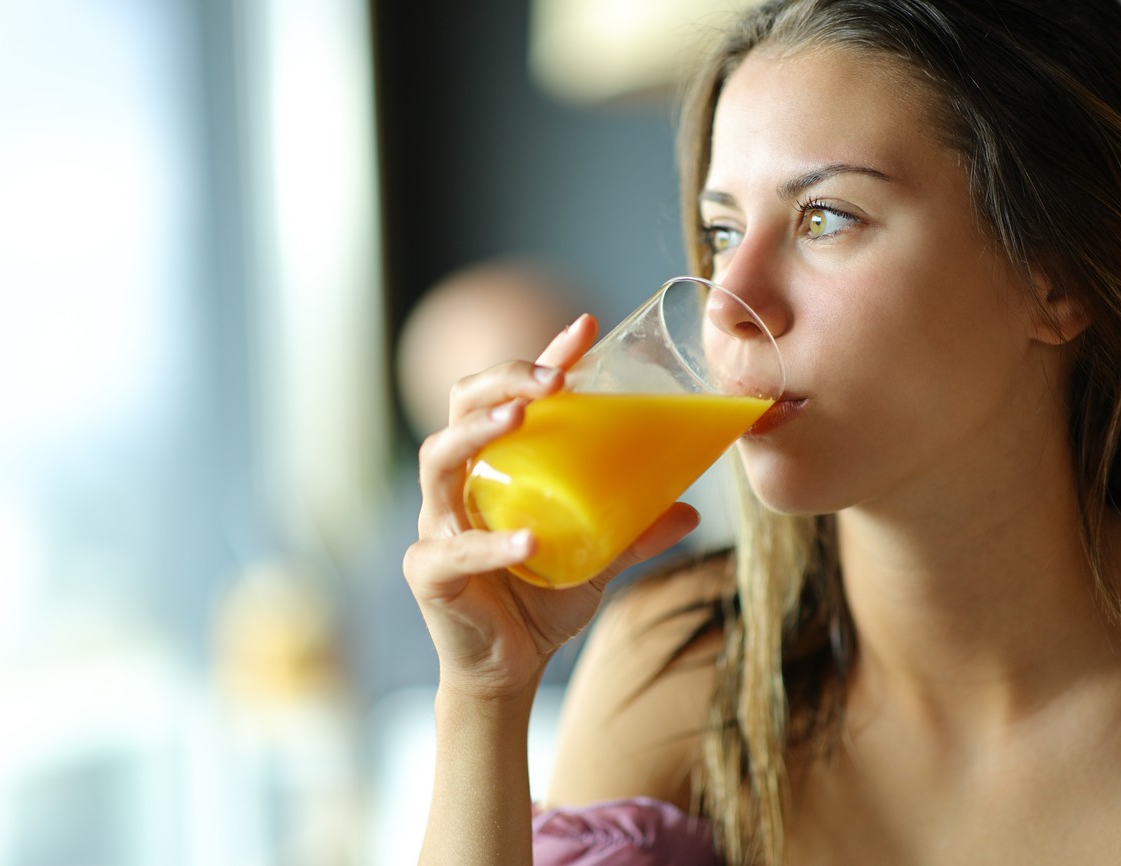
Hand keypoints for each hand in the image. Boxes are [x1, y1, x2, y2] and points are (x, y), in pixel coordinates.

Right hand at [403, 314, 699, 702]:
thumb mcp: (598, 559)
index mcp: (495, 466)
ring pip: (439, 458)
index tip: (586, 327)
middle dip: (504, 380)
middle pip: (461, 406)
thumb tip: (692, 510)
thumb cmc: (541, 600)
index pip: (512, 396)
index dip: (544, 358)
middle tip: (553, 378)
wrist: (507, 669)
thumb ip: (634, 531)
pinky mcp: (428, 571)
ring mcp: (437, 523)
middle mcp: (458, 483)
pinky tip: (527, 540)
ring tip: (520, 418)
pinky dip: (491, 543)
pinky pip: (454, 549)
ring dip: (478, 432)